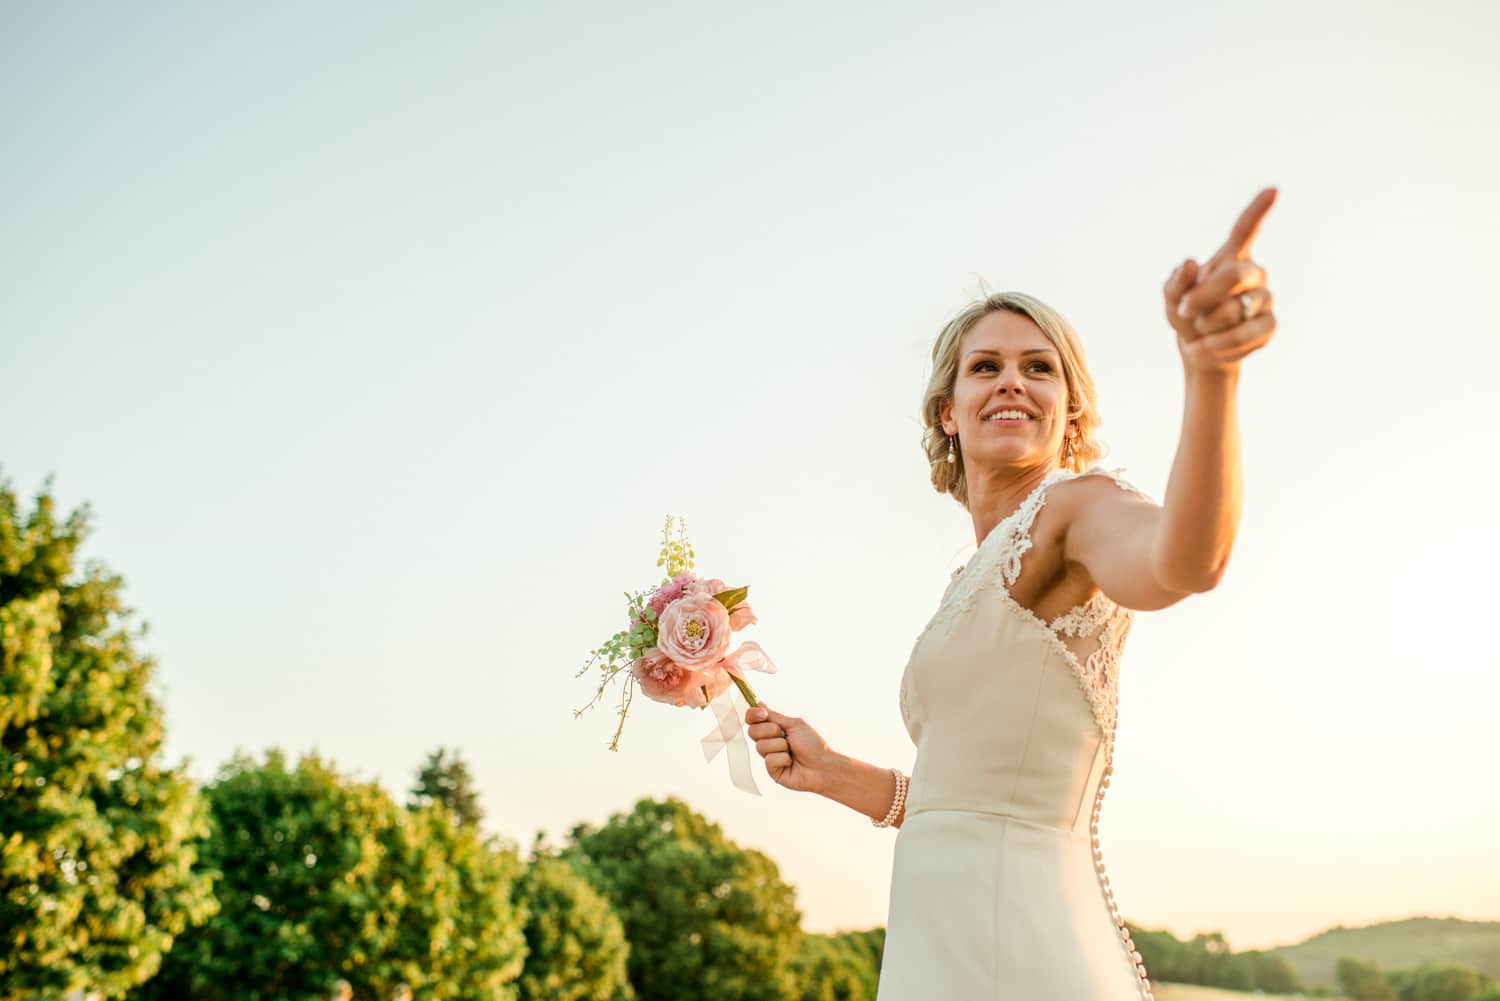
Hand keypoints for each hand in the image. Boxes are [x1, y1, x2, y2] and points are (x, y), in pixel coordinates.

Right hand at [743, 703, 836, 793]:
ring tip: (792, 751)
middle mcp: (768, 741)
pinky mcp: (771, 770)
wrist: (822, 765)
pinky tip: (791, 762)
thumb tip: (759, 703)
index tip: (763, 714)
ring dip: (780, 746)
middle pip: (752, 731)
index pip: (752, 719)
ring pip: (760, 746)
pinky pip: (769, 760)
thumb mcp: (794, 724)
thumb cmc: (812, 744)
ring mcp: (769, 756)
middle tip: (786, 736)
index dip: (753, 715)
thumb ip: (774, 716)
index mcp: (773, 729)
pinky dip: (783, 759)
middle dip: (771, 731)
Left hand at [1164, 187, 1278, 373]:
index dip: (1258, 210)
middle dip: (1204, 296)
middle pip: (1235, 275)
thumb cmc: (1187, 316)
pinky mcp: (1269, 325)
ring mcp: (1264, 299)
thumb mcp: (1171, 300)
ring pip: (1238, 309)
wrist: (1200, 350)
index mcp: (1230, 258)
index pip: (1245, 229)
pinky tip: (1210, 347)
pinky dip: (1222, 344)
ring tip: (1199, 331)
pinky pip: (1248, 334)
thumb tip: (1190, 262)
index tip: (1273, 189)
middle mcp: (1253, 274)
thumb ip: (1175, 282)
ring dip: (1209, 324)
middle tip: (1185, 311)